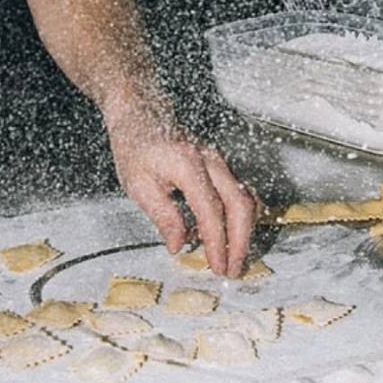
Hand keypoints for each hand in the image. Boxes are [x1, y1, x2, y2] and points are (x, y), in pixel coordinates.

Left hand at [108, 117, 260, 278]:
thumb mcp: (138, 184)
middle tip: (232, 269)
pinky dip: (241, 217)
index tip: (218, 266)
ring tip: (234, 258)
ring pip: (247, 199)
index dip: (217, 243)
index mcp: (188, 164)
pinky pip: (242, 193)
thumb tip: (179, 245)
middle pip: (240, 205)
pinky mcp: (222, 166)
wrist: (142, 113)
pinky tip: (229, 235)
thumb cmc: (135, 145)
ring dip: (245, 231)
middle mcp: (211, 160)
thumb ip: (163, 215)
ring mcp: (220, 161)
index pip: (211, 211)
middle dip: (240, 242)